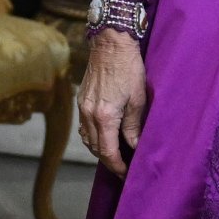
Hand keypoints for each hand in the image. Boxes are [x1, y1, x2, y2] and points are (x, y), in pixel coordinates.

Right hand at [77, 29, 146, 177]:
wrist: (110, 44)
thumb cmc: (129, 69)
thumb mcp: (138, 99)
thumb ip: (133, 126)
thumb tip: (134, 146)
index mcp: (104, 116)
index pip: (108, 152)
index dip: (117, 166)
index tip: (127, 174)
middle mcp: (89, 114)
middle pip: (95, 148)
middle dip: (109, 162)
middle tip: (124, 169)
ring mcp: (82, 107)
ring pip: (87, 139)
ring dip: (100, 151)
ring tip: (116, 157)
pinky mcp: (81, 100)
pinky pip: (84, 127)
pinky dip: (93, 137)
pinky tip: (104, 138)